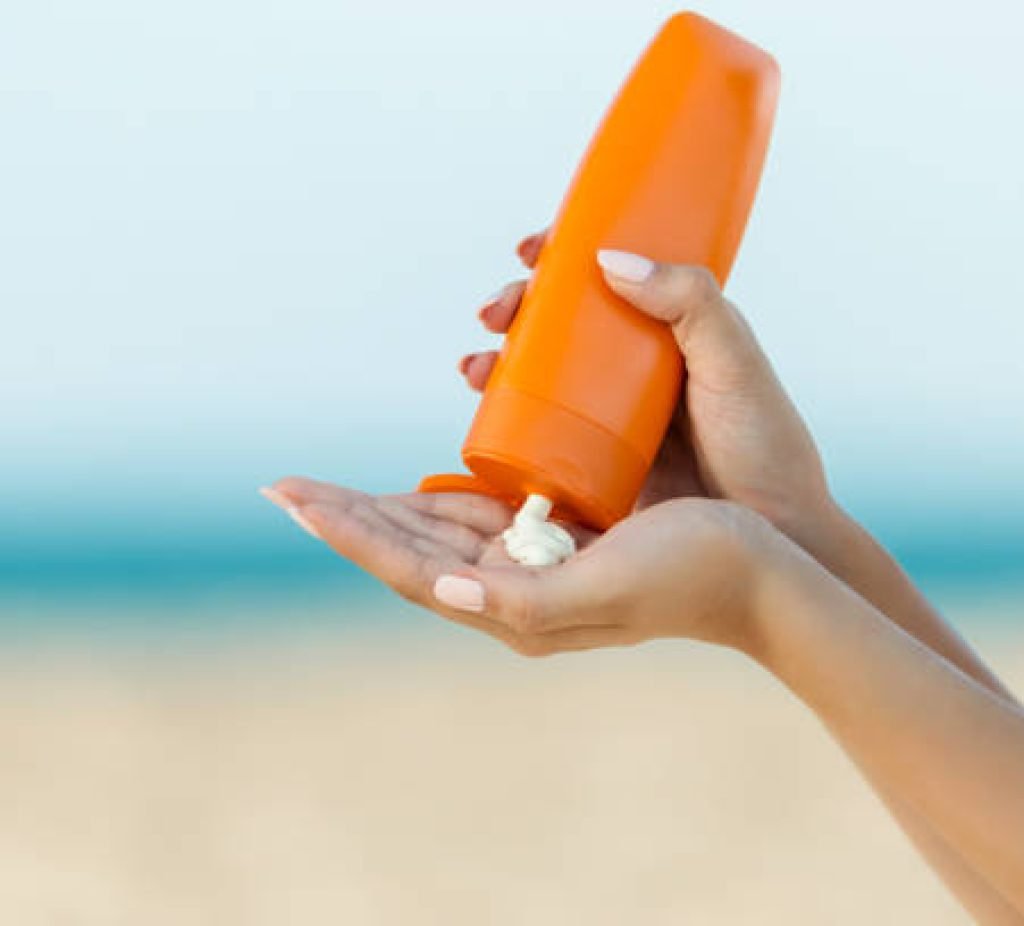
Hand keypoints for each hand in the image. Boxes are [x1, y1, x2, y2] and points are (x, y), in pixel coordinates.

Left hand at [261, 482, 769, 656]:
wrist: (763, 575)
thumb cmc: (692, 577)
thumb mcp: (608, 588)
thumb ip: (524, 602)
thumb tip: (441, 591)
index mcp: (515, 606)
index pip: (408, 567)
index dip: (347, 532)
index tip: (289, 496)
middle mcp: (513, 591)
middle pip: (409, 549)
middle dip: (348, 518)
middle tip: (286, 488)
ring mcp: (534, 565)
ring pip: (436, 533)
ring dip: (381, 509)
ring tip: (328, 489)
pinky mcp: (560, 538)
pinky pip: (480, 516)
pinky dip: (438, 497)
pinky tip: (420, 484)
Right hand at [463, 231, 831, 546]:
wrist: (770, 533)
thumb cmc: (762, 447)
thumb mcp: (733, 362)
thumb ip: (690, 302)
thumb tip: (609, 258)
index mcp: (672, 330)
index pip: (609, 277)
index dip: (563, 256)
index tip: (531, 249)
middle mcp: (635, 368)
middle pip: (562, 322)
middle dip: (516, 309)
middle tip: (494, 315)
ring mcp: (611, 414)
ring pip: (542, 371)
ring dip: (497, 360)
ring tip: (474, 368)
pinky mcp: (595, 460)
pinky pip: (539, 426)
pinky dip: (503, 413)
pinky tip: (481, 409)